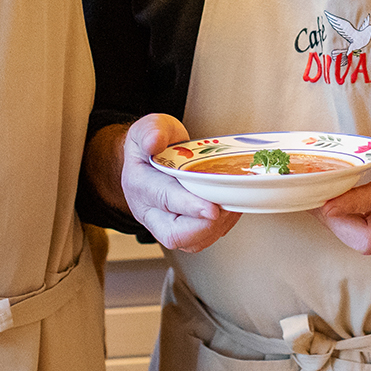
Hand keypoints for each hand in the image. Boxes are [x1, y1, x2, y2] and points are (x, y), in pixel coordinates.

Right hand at [119, 114, 240, 252]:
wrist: (148, 156)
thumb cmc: (151, 143)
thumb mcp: (149, 127)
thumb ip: (151, 131)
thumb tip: (154, 142)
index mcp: (139, 183)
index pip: (164, 199)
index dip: (189, 206)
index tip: (212, 209)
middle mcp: (148, 209)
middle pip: (173, 234)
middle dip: (204, 227)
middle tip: (225, 209)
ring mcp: (161, 224)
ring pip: (188, 243)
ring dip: (215, 229)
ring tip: (231, 206)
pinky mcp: (178, 229)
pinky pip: (199, 240)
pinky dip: (218, 229)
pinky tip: (229, 210)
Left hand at [314, 126, 370, 253]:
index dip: (349, 203)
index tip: (326, 202)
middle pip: (368, 239)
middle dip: (339, 224)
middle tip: (318, 201)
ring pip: (363, 242)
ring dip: (338, 225)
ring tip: (319, 201)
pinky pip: (363, 237)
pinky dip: (344, 224)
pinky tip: (331, 206)